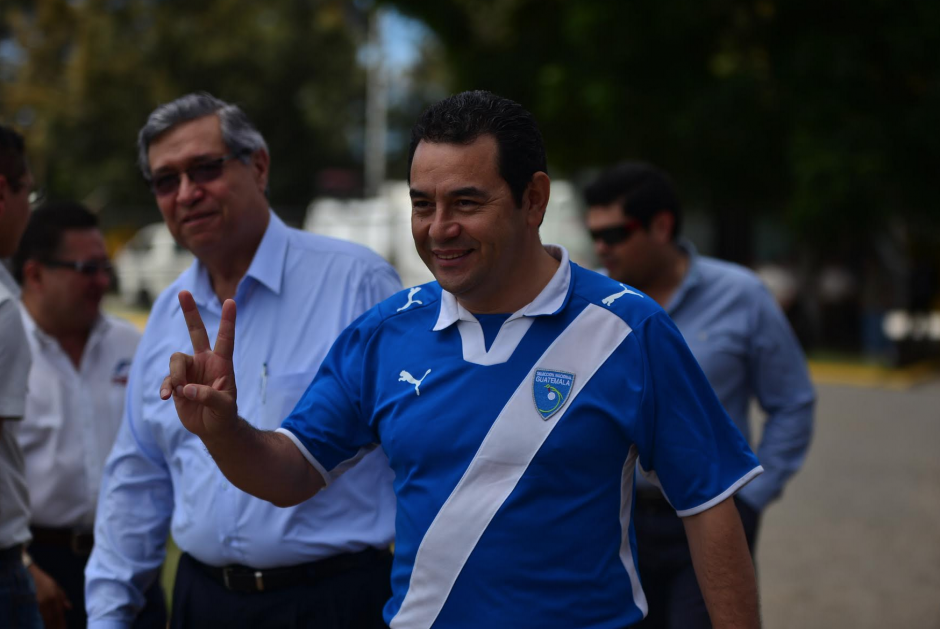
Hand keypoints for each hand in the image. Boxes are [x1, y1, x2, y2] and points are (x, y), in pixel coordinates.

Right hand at [29, 563, 70, 628]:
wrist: (31, 576)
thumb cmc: (46, 582)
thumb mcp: (57, 587)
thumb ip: (63, 598)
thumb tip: (69, 608)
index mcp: (55, 597)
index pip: (59, 613)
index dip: (61, 623)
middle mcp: (47, 602)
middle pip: (52, 618)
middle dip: (56, 626)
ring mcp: (38, 604)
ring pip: (45, 618)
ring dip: (49, 626)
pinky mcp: (31, 605)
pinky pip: (38, 616)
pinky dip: (42, 622)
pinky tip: (44, 626)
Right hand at [160, 291, 237, 438]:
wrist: (213, 428)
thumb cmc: (224, 415)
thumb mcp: (223, 407)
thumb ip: (208, 396)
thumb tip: (186, 388)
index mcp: (222, 363)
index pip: (225, 339)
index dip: (228, 321)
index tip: (231, 301)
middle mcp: (205, 361)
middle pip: (196, 332)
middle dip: (189, 312)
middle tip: (183, 292)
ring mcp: (190, 370)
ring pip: (176, 359)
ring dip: (177, 376)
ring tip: (182, 393)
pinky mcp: (177, 382)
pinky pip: (167, 378)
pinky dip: (166, 387)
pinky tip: (167, 397)